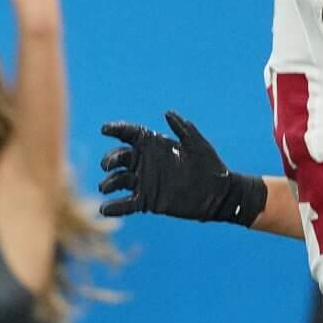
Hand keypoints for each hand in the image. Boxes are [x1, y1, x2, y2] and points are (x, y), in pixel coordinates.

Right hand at [98, 111, 267, 224]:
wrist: (218, 194)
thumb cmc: (210, 166)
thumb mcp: (198, 145)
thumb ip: (183, 129)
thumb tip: (167, 113)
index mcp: (155, 146)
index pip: (129, 134)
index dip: (116, 130)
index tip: (105, 129)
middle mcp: (145, 163)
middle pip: (118, 158)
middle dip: (109, 160)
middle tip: (109, 165)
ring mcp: (144, 183)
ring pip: (118, 180)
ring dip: (108, 183)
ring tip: (106, 188)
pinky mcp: (146, 202)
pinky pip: (125, 205)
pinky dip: (113, 208)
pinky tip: (105, 210)